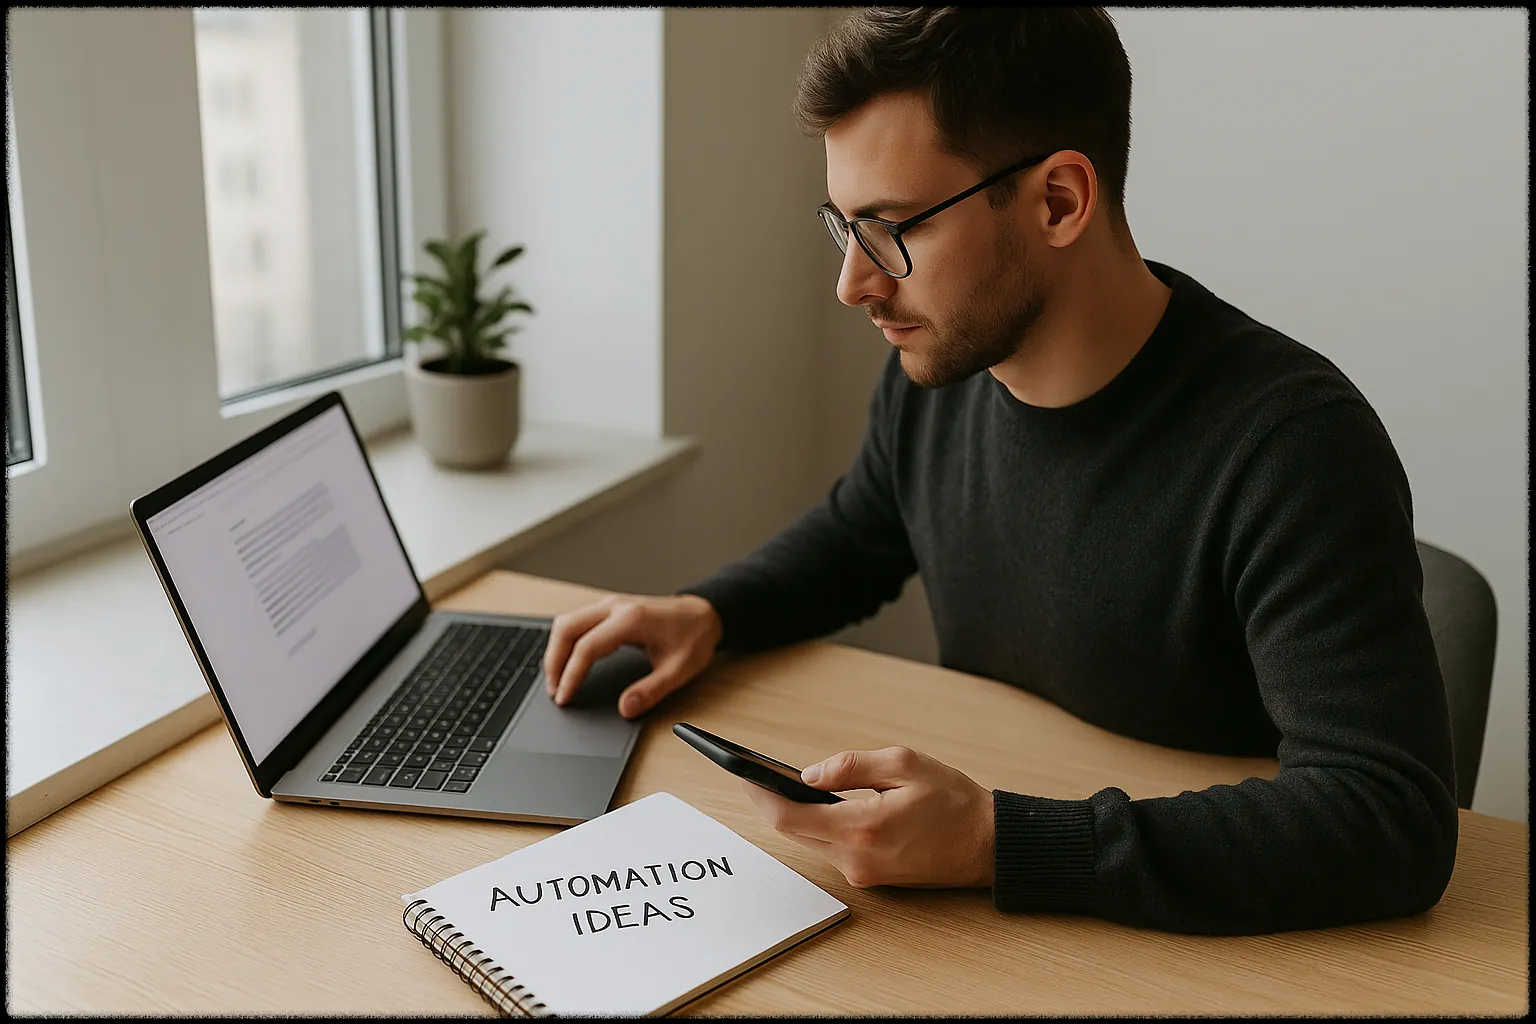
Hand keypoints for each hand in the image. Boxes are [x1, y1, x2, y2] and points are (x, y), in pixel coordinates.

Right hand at [544, 593, 722, 718]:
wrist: (705, 613)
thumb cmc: (694, 636)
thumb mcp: (679, 670)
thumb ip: (651, 691)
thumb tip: (625, 708)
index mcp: (631, 619)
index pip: (587, 647)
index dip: (571, 675)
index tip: (564, 697)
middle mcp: (615, 606)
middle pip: (566, 628)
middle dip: (554, 661)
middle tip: (554, 691)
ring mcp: (610, 604)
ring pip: (567, 621)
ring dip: (556, 650)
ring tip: (557, 680)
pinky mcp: (609, 608)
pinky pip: (577, 621)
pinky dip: (566, 641)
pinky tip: (568, 661)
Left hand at [741, 746, 994, 889]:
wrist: (988, 846)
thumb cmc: (953, 802)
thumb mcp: (905, 764)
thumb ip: (852, 766)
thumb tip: (808, 773)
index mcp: (862, 828)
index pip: (790, 817)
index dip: (760, 794)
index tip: (743, 772)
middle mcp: (856, 858)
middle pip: (793, 831)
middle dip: (770, 801)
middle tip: (752, 772)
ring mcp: (862, 873)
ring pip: (811, 840)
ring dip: (794, 814)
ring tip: (778, 782)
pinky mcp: (870, 877)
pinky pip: (830, 848)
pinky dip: (818, 825)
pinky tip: (816, 803)